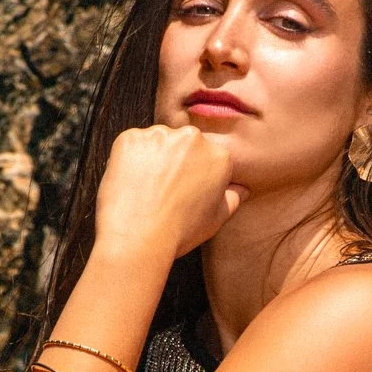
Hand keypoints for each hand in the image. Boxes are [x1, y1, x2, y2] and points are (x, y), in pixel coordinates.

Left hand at [94, 121, 246, 263]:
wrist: (138, 236)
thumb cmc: (179, 231)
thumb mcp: (215, 219)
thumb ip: (231, 199)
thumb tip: (241, 189)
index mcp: (218, 156)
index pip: (208, 156)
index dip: (195, 174)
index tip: (184, 190)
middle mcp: (192, 138)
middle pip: (183, 143)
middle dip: (175, 160)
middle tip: (164, 188)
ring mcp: (160, 135)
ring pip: (157, 141)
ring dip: (153, 157)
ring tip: (146, 187)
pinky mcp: (130, 138)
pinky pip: (131, 143)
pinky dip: (130, 158)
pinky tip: (131, 181)